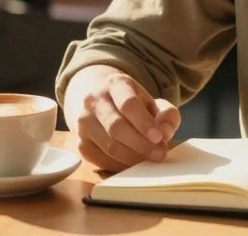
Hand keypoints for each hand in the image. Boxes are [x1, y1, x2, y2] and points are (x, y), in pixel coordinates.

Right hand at [63, 65, 180, 171]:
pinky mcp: (81, 142)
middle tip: (160, 154)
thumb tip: (166, 131)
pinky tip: (135, 163)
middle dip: (141, 144)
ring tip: (150, 159)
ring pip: (109, 145)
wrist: (105, 106)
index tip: (160, 137)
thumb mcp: (153, 104)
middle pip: (116, 126)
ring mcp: (84, 121)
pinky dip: (121, 165)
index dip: (144, 123)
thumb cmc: (135, 107)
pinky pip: (102, 159)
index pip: (128, 103)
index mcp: (115, 83)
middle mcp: (93, 99)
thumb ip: (167, 114)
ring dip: (133, 157)